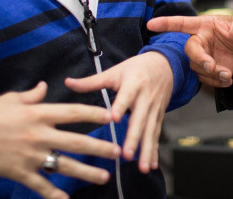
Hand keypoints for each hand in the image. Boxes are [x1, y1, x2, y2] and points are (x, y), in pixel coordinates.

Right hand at [0, 81, 120, 198]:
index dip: (93, 115)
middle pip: (75, 142)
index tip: (111, 118)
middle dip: (99, 147)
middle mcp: (38, 135)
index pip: (72, 113)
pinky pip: (41, 186)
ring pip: (64, 165)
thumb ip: (32, 95)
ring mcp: (30, 156)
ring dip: (86, 172)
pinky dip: (55, 195)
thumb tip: (44, 86)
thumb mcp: (11, 99)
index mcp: (37, 114)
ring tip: (104, 176)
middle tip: (118, 151)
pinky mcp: (20, 173)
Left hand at [64, 52, 172, 173]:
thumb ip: (92, 81)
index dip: (121, 107)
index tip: (114, 119)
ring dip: (147, 150)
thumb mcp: (115, 71)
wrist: (165, 65)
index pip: (126, 96)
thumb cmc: (136, 68)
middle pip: (139, 119)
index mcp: (133, 84)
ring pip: (150, 131)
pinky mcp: (159, 116)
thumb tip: (68, 82)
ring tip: (143, 168)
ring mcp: (154, 109)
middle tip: (127, 155)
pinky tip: (152, 165)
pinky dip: (155, 150)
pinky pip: (156, 134)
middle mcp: (145, 98)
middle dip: (134, 138)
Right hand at [146, 14, 232, 86]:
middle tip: (212, 66)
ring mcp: (203, 56)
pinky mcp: (207, 71)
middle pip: (190, 50)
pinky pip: (205, 79)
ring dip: (211, 73)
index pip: (183, 23)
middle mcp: (200, 41)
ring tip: (228, 75)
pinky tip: (228, 80)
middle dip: (200, 59)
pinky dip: (216, 82)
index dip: (166, 23)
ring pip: (197, 67)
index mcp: (205, 26)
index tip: (151, 24)